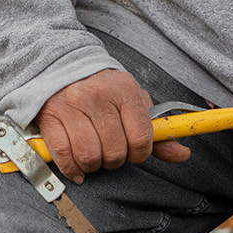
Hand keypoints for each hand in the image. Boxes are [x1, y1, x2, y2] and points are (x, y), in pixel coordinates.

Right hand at [38, 69, 190, 183]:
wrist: (61, 64)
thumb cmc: (102, 88)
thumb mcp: (132, 102)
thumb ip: (157, 132)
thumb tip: (182, 155)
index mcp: (124, 90)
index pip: (141, 138)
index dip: (139, 154)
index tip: (133, 153)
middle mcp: (98, 96)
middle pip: (115, 152)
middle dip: (115, 161)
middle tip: (110, 153)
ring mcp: (72, 106)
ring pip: (89, 157)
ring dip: (93, 166)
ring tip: (93, 157)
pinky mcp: (50, 117)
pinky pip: (63, 155)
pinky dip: (71, 168)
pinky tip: (76, 167)